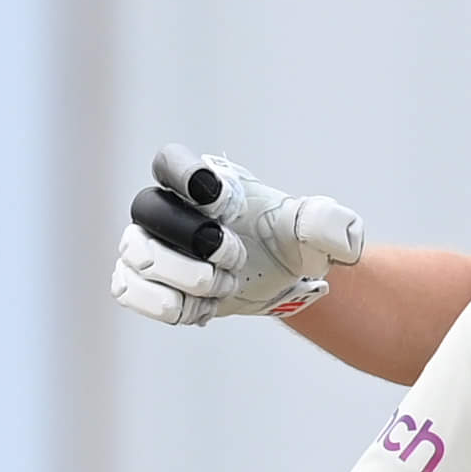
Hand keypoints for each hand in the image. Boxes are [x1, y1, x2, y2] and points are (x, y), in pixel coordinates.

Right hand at [107, 146, 367, 327]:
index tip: (217, 198)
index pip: (169, 162)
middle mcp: (165, 207)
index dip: (184, 176)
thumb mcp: (317, 231)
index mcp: (202, 182)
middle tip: (236, 257)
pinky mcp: (141, 282)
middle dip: (194, 239)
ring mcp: (147, 244)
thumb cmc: (290, 242)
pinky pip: (127, 290)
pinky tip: (203, 308)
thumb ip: (329, 225)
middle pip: (147, 209)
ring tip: (226, 285)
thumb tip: (343, 235)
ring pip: (138, 255)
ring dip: (187, 278)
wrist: (277, 279)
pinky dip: (168, 305)